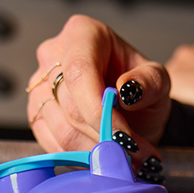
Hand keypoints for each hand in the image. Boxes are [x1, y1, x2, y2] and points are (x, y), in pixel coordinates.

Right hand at [27, 15, 170, 173]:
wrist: (130, 112)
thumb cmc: (141, 91)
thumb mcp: (158, 82)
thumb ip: (150, 82)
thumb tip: (127, 91)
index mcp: (83, 34)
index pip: (80, 72)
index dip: (100, 110)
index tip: (123, 136)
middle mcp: (54, 54)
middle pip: (72, 106)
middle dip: (105, 136)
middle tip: (134, 154)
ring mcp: (40, 86)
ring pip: (62, 129)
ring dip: (96, 151)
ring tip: (123, 157)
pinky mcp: (35, 115)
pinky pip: (53, 145)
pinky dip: (80, 157)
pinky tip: (101, 156)